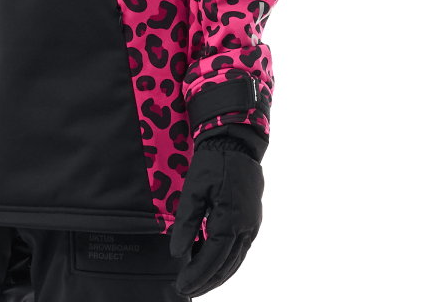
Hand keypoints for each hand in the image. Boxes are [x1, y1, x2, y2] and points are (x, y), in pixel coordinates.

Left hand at [169, 137, 264, 296]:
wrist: (236, 143)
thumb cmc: (213, 163)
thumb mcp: (193, 189)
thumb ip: (186, 223)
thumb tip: (177, 253)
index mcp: (229, 220)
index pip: (212, 259)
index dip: (196, 275)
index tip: (182, 285)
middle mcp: (245, 228)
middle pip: (226, 266)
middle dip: (206, 281)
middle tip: (187, 289)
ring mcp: (252, 225)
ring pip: (235, 261)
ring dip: (217, 276)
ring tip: (199, 283)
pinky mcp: (253, 221)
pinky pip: (240, 250)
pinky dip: (227, 262)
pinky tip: (213, 264)